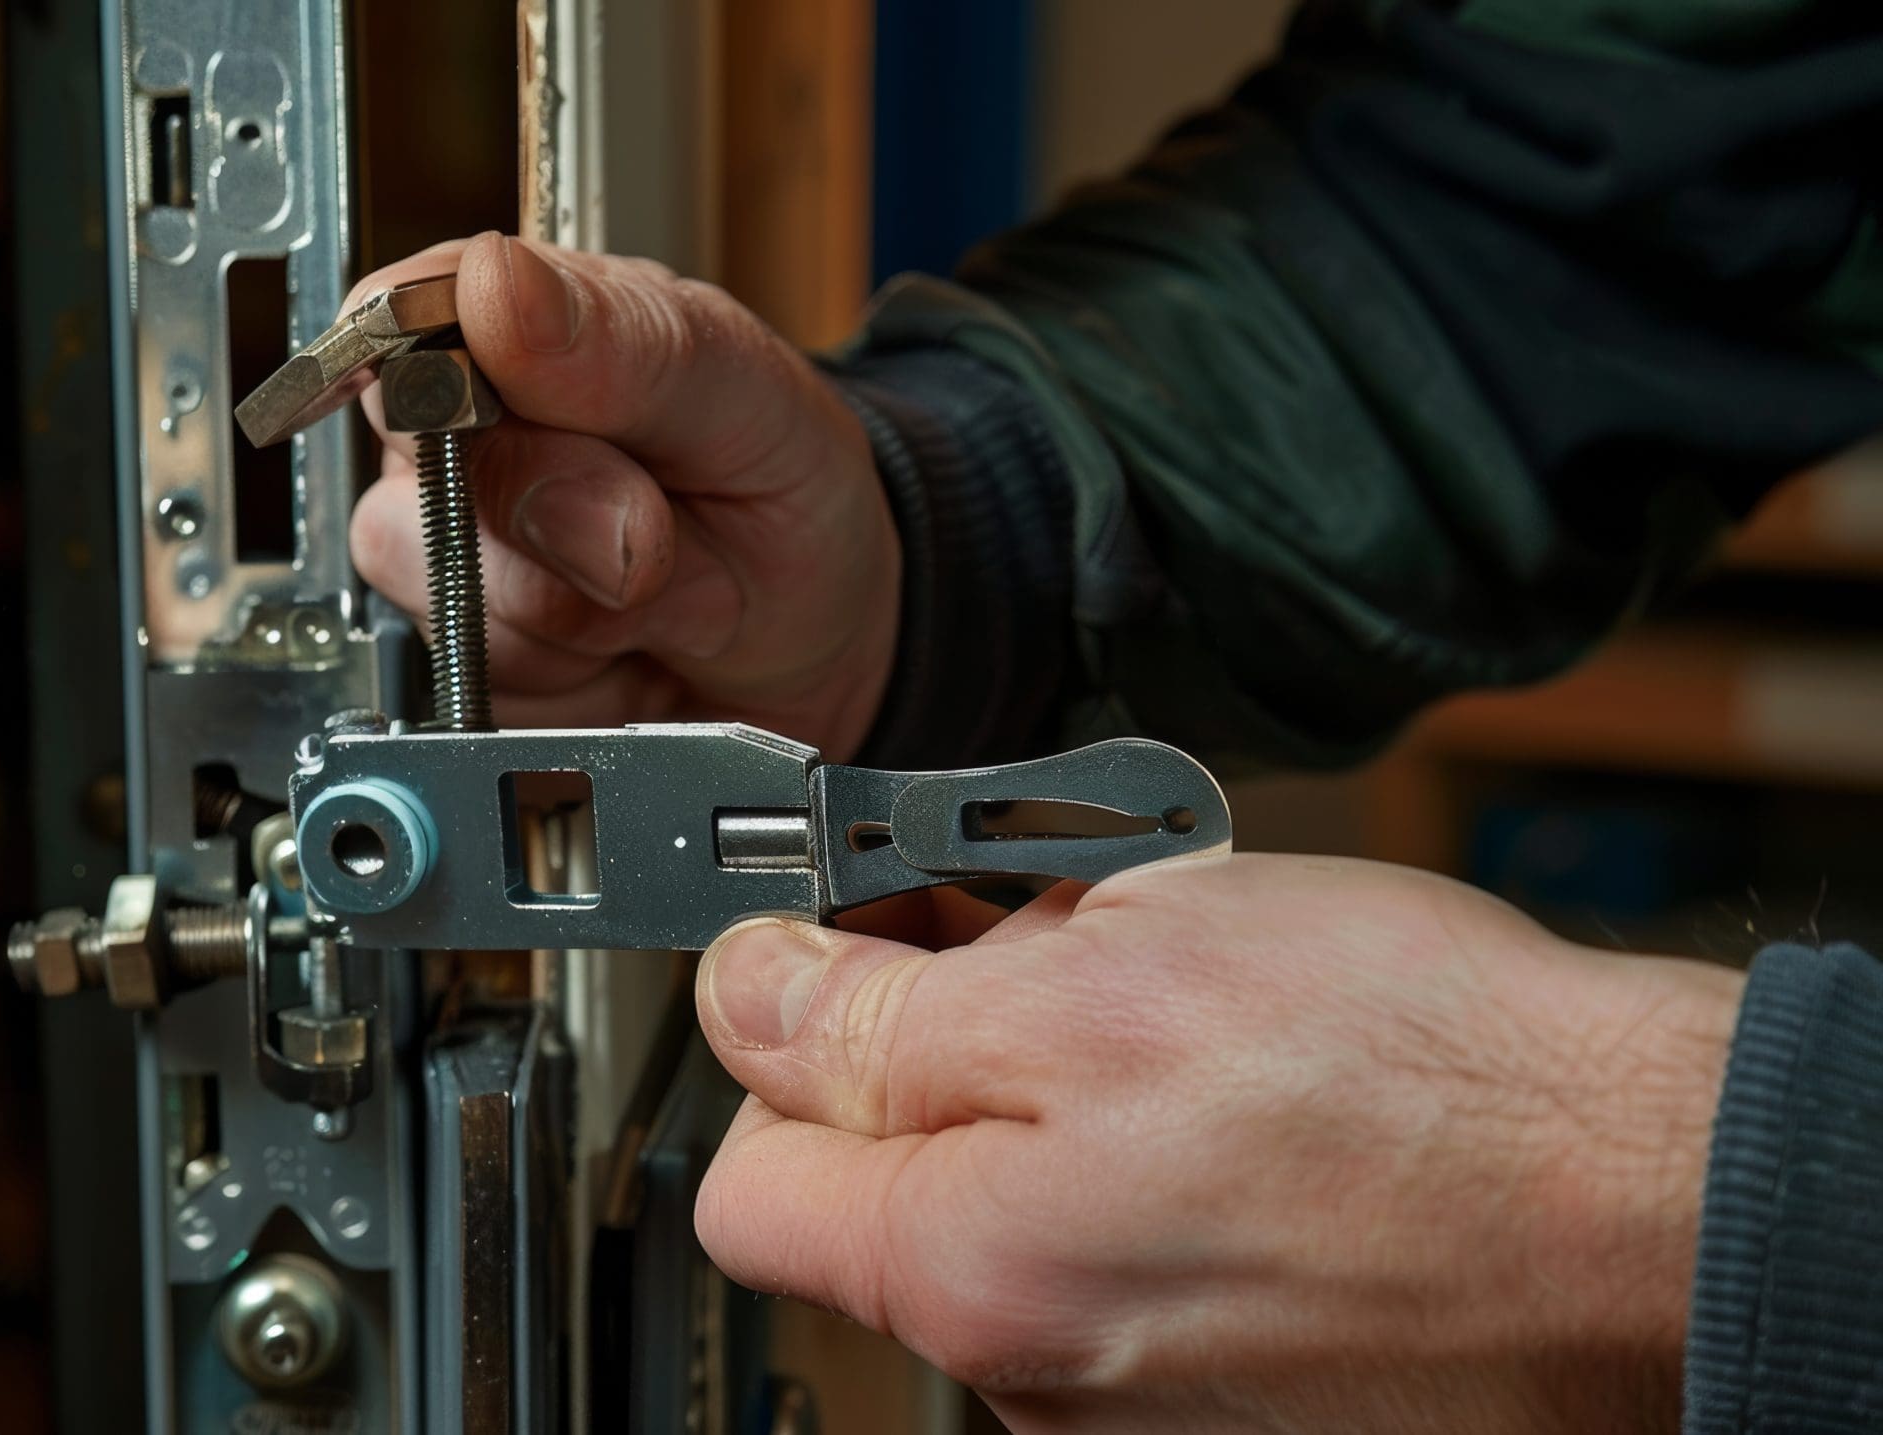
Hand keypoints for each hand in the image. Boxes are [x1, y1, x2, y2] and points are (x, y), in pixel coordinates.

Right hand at [345, 234, 897, 759]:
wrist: (828, 645)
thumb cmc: (779, 488)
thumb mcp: (744, 392)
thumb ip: (619, 341)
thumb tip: (490, 283)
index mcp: (502, 332)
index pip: (391, 324)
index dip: (441, 377)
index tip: (515, 409)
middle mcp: (451, 446)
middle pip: (423, 478)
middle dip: (570, 511)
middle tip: (661, 519)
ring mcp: (451, 566)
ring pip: (462, 595)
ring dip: (595, 607)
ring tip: (667, 580)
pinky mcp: (469, 674)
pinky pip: (493, 685)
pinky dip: (588, 677)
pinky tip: (633, 645)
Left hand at [691, 854, 1743, 1432]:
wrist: (1661, 1201)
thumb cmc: (1433, 1089)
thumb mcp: (1114, 976)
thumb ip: (884, 1014)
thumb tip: (750, 996)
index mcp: (974, 1273)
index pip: (748, 1185)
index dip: (781, 1043)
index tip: (840, 961)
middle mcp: (1040, 1383)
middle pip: (892, 1195)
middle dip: (950, 1055)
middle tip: (1064, 951)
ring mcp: (1144, 1410)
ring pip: (1020, 1217)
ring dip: (1066, 1108)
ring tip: (1200, 1034)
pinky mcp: (1237, 1403)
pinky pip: (1133, 1265)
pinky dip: (1157, 1178)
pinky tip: (1255, 1115)